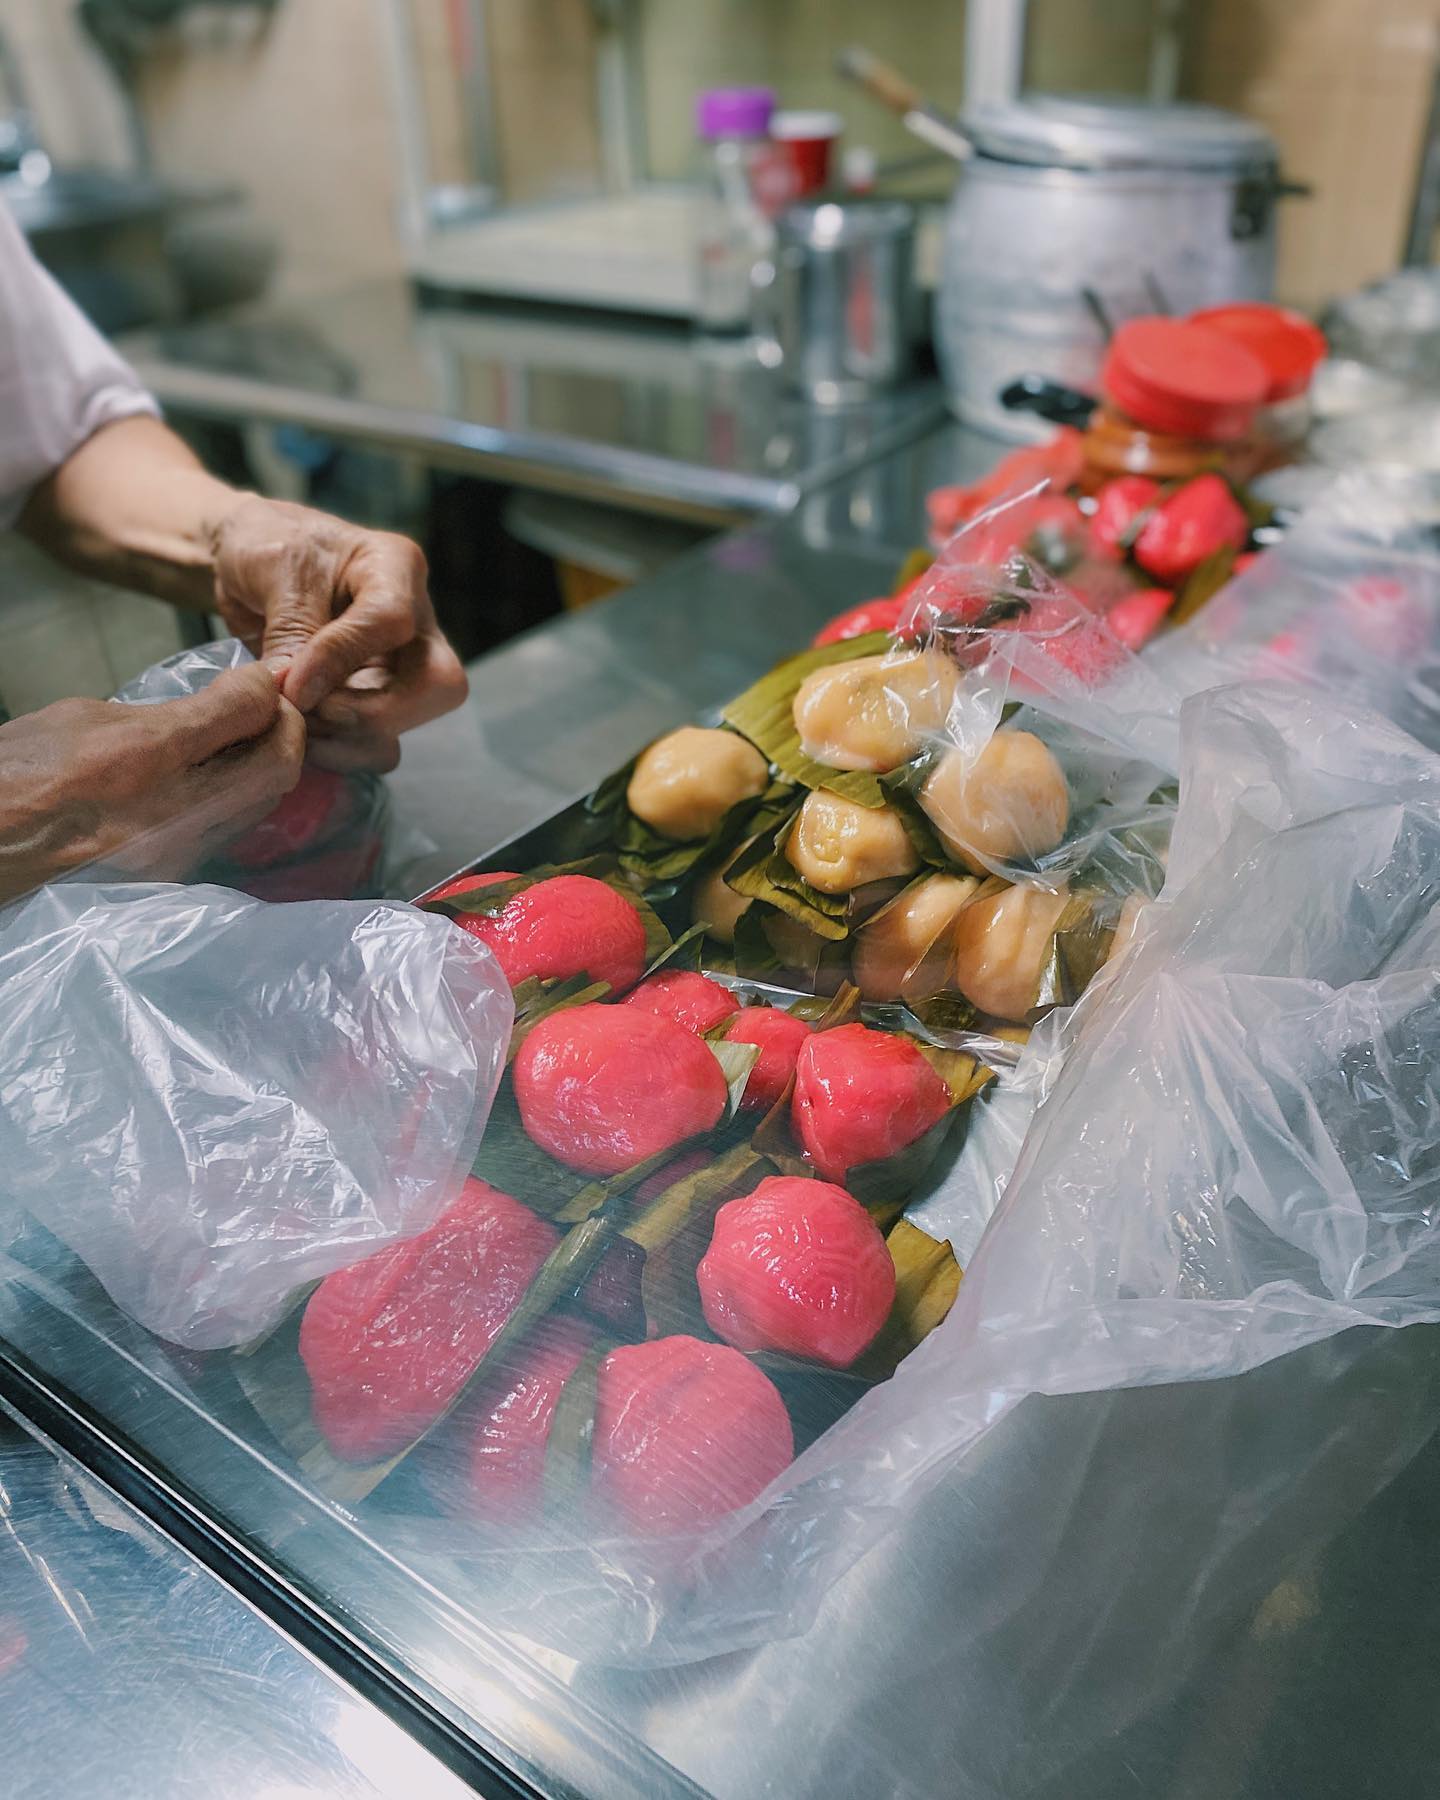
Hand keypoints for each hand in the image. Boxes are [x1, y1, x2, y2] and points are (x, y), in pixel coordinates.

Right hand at [0, 665, 304, 902]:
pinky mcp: (172, 881)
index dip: (267, 687)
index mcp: (140, 755)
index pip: (245, 713)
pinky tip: (217, 776)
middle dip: (286, 730)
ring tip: (246, 737)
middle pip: (277, 767)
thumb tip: (232, 697)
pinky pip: (229, 830)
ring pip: (260, 804)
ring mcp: (176, 856)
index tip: (265, 678)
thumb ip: (166, 710)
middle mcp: (169, 812)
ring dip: (267, 764)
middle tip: (269, 708)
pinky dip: (239, 796)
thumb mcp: (83, 718)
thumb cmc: (13, 774)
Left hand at [210, 497, 467, 772]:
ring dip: (346, 739)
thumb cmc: (267, 543)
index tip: (291, 685)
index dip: (342, 659)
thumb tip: (297, 697)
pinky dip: (334, 750)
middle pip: (437, 686)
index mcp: (396, 568)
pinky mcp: (373, 701)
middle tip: (304, 712)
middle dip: (371, 714)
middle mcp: (414, 622)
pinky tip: (295, 735)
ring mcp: (400, 667)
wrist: (248, 558)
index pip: (392, 622)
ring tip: (290, 724)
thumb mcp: (273, 569)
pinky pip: (373, 744)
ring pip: (406, 725)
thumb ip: (291, 630)